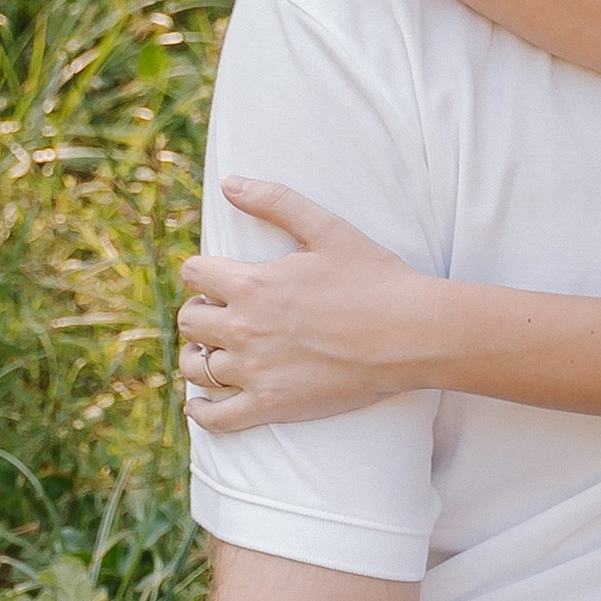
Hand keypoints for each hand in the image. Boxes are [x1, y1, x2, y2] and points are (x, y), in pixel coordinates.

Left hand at [180, 178, 436, 426]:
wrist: (412, 334)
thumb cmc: (375, 279)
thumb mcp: (326, 229)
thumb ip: (275, 202)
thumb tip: (229, 183)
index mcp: (252, 284)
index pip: (193, 274)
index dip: (202, 274)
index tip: (217, 281)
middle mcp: (245, 328)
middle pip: (189, 321)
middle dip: (200, 315)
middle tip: (221, 317)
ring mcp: (256, 371)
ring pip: (196, 368)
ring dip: (197, 359)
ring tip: (211, 355)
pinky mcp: (272, 405)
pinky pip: (217, 418)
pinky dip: (202, 412)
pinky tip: (202, 404)